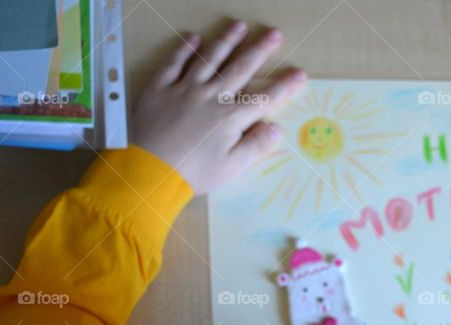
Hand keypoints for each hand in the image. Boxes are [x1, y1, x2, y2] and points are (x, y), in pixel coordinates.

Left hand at [131, 21, 306, 194]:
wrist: (150, 171)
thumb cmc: (194, 173)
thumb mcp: (231, 167)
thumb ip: (255, 146)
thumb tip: (276, 128)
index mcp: (230, 118)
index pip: (264, 98)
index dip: (284, 86)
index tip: (299, 73)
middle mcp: (211, 96)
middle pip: (240, 69)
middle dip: (259, 50)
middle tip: (274, 33)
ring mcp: (185, 89)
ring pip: (209, 59)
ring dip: (226, 41)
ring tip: (239, 26)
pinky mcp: (161, 89)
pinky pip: (174, 63)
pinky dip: (185, 50)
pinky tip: (194, 38)